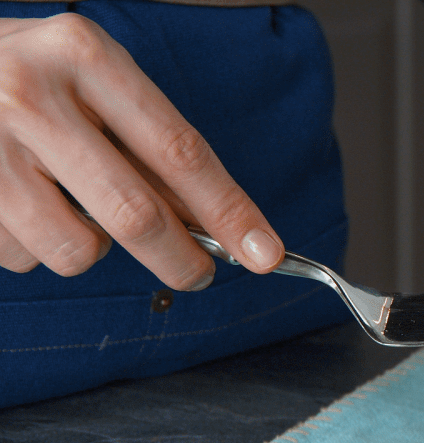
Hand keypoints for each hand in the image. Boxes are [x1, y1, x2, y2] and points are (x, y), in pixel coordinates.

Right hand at [0, 14, 282, 289]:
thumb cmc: (31, 77)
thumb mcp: (93, 81)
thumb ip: (149, 146)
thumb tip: (214, 226)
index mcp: (85, 56)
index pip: (179, 150)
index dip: (229, 211)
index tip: (266, 252)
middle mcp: (31, 94)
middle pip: (135, 214)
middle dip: (180, 260)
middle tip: (197, 273)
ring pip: (77, 249)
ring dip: (92, 249)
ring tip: (72, 209)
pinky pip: (23, 257)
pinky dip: (36, 247)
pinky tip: (22, 206)